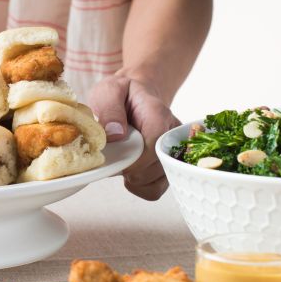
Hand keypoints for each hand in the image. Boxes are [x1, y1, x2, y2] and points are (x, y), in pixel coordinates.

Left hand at [88, 75, 179, 200]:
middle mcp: (171, 136)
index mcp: (158, 115)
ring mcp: (172, 154)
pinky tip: (129, 172)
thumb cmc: (121, 95)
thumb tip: (115, 134)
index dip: (134, 159)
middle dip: (130, 169)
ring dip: (134, 179)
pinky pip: (156, 190)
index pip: (154, 145)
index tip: (117, 160)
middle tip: (115, 157)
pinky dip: (139, 187)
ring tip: (123, 162)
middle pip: (156, 168)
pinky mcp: (167, 167)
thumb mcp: (108, 91)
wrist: (134, 97)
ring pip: (157, 183)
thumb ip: (110, 108)